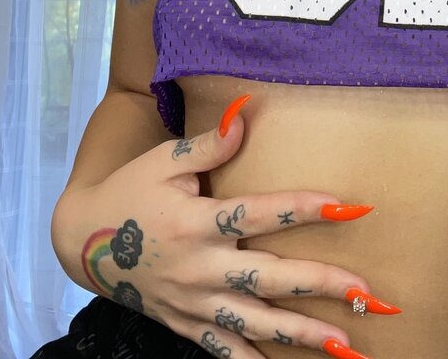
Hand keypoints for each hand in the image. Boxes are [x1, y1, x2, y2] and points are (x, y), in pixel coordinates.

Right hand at [51, 97, 399, 357]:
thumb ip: (208, 143)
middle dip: (321, 284)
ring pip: (256, 323)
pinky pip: (225, 351)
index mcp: (196, 222)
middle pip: (269, 278)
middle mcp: (199, 268)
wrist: (81, 241)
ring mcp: (193, 303)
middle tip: (367, 290)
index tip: (348, 206)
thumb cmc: (130, 190)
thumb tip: (245, 113)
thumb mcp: (164, 159)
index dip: (303, 209)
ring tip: (346, 342)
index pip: (258, 214)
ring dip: (303, 334)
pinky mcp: (185, 325)